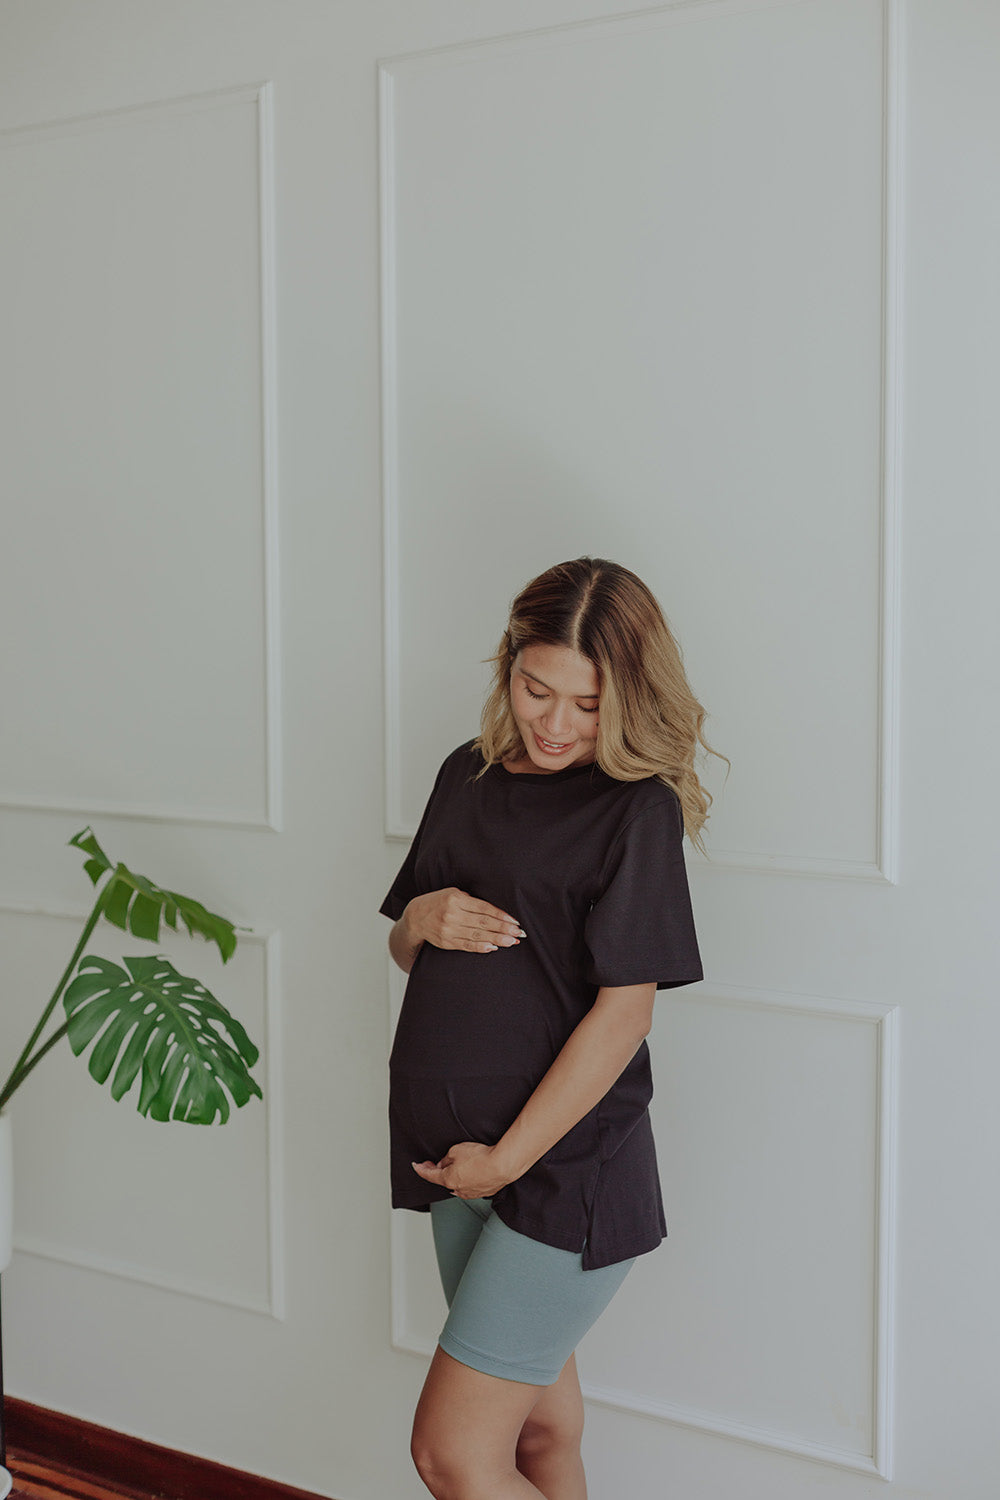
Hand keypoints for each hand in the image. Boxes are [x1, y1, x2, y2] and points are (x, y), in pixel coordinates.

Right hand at [404, 889, 524, 953]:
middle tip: (519, 933)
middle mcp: (452, 914)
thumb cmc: (438, 902)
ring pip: (477, 935)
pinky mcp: (447, 942)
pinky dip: (481, 947)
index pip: (483, 908)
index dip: (500, 915)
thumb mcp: (453, 893)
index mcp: (455, 899)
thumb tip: (496, 911)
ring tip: (512, 942)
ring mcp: (448, 930)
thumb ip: (471, 900)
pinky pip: (467, 946)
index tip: (515, 921)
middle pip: (483, 923)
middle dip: (503, 929)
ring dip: (497, 939)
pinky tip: (493, 948)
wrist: (415, 917)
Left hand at [411, 1141, 514, 1198]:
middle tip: (436, 1162)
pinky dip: (468, 1179)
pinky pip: (470, 1186)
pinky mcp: (483, 1192)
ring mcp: (470, 1193)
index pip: (429, 1175)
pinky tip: (473, 1170)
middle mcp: (457, 1189)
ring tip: (460, 1163)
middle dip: (438, 1171)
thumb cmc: (481, 1157)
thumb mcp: (456, 1150)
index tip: (416, 1166)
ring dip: (455, 1175)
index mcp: (447, 1179)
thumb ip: (446, 1158)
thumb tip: (444, 1163)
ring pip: (457, 1184)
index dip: (420, 1169)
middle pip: (443, 1180)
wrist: (502, 1165)